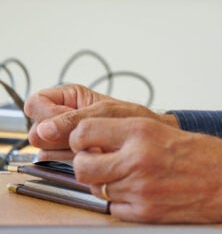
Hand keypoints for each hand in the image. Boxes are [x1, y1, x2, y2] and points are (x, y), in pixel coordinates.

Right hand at [25, 84, 176, 154]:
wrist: (149, 139)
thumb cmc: (133, 119)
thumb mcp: (106, 113)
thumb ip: (74, 120)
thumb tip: (43, 130)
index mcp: (69, 98)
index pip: (36, 103)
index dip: (45, 114)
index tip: (61, 123)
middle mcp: (62, 117)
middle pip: (35, 129)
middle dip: (56, 136)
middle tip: (82, 138)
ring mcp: (64, 138)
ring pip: (42, 147)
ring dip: (63, 150)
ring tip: (90, 146)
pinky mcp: (68, 155)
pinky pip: (53, 160)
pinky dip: (69, 160)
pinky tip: (88, 156)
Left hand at [70, 117, 221, 222]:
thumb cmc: (205, 154)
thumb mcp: (165, 130)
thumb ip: (128, 133)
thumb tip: (93, 140)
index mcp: (142, 131)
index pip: (84, 131)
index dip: (81, 138)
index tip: (88, 142)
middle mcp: (137, 158)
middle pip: (82, 166)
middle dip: (87, 166)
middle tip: (101, 164)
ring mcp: (139, 188)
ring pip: (97, 189)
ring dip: (107, 185)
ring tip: (129, 178)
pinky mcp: (144, 212)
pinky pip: (113, 208)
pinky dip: (122, 202)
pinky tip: (142, 193)